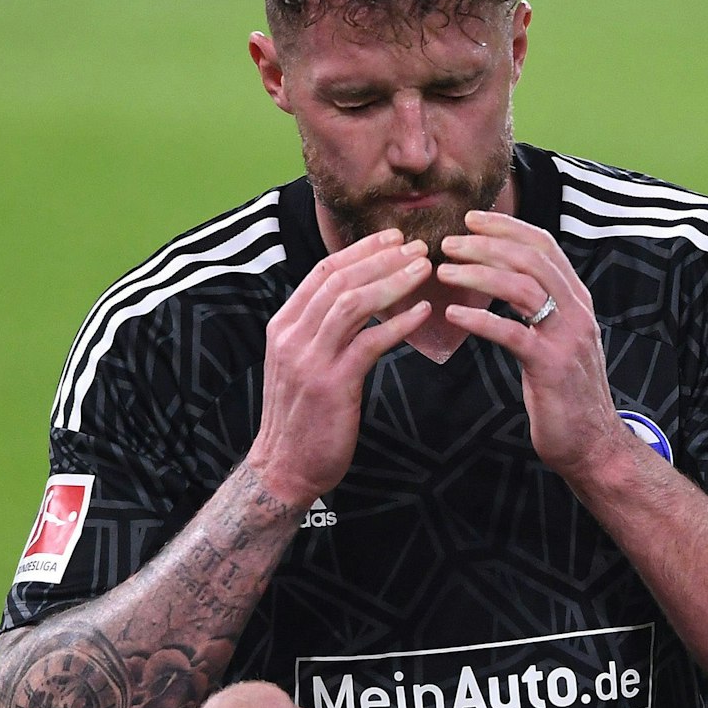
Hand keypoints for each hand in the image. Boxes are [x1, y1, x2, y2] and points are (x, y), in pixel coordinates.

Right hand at [247, 229, 433, 505]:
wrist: (284, 468)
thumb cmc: (302, 417)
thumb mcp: (301, 364)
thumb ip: (321, 332)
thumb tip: (357, 302)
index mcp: (284, 326)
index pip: (322, 272)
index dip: (359, 251)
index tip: (392, 238)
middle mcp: (292, 336)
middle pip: (339, 280)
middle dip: (381, 258)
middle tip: (417, 247)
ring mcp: (309, 360)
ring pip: (352, 304)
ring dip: (392, 282)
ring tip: (423, 271)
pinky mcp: (331, 385)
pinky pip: (368, 343)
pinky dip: (398, 324)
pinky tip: (422, 314)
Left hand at [438, 210, 630, 479]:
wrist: (592, 442)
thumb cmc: (565, 392)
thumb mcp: (557, 340)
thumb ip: (541, 310)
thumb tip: (507, 281)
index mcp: (577, 299)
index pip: (543, 246)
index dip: (506, 227)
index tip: (471, 220)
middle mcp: (576, 310)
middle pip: (530, 259)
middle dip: (485, 244)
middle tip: (447, 243)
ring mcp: (566, 337)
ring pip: (522, 287)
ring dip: (477, 273)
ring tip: (443, 272)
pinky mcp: (551, 366)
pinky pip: (512, 333)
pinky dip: (480, 319)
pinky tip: (453, 315)